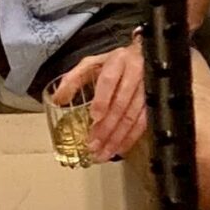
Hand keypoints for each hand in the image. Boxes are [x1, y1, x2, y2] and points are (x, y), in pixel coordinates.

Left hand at [53, 31, 145, 162]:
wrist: (142, 57)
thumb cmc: (114, 62)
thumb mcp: (91, 64)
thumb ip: (73, 79)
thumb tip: (58, 99)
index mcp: (117, 62)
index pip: (109, 80)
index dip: (102, 99)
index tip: (94, 117)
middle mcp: (134, 75)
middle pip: (121, 104)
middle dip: (107, 127)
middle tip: (93, 144)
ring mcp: (145, 90)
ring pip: (132, 117)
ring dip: (117, 138)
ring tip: (103, 152)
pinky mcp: (152, 103)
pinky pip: (143, 124)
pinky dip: (130, 139)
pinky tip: (119, 150)